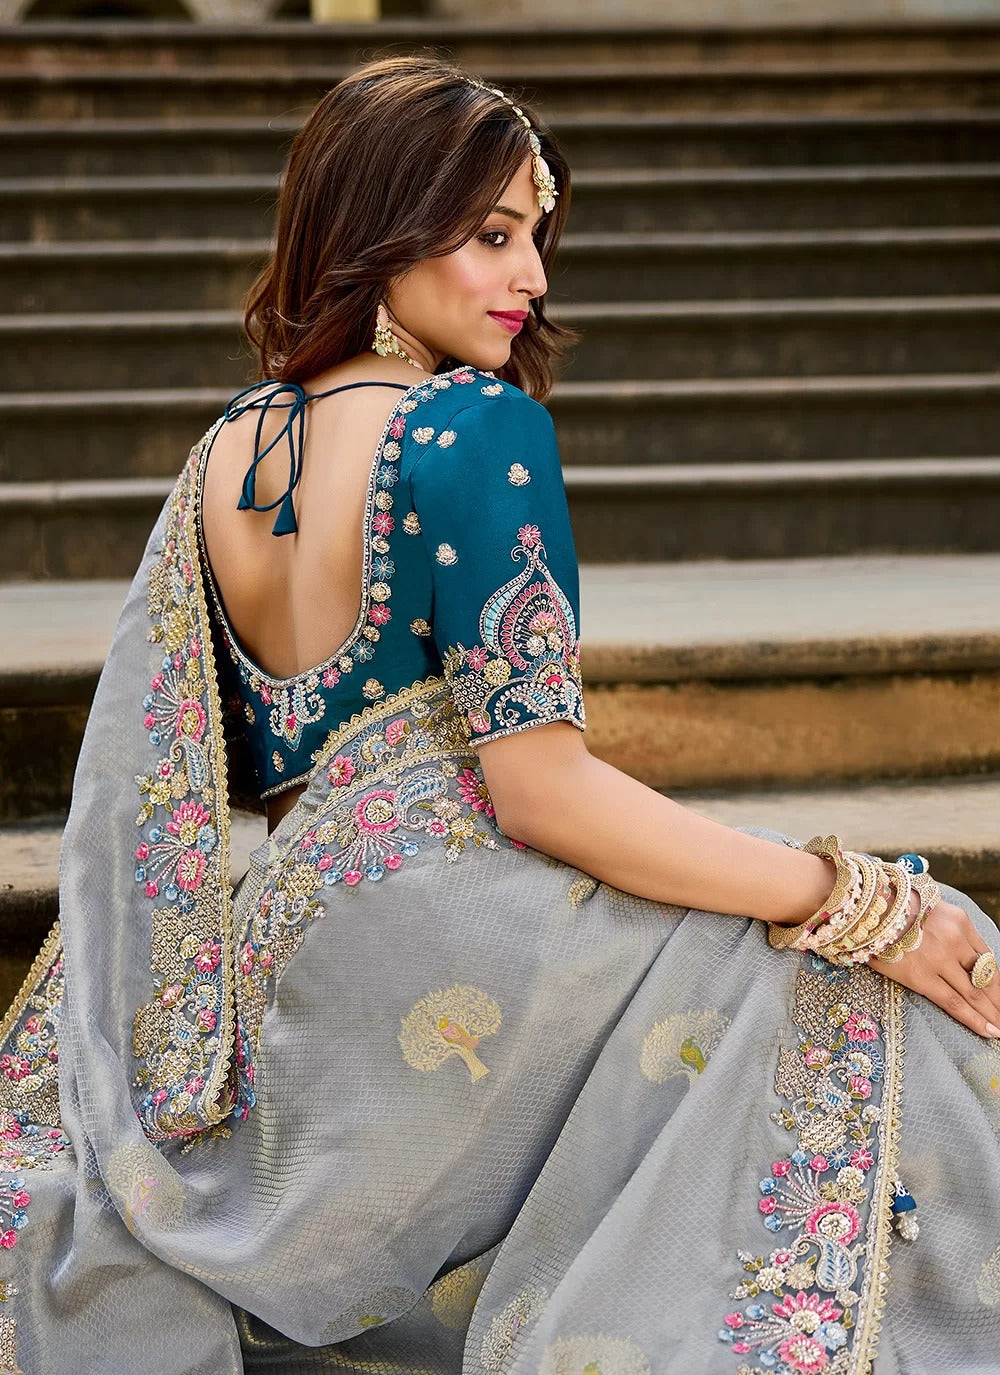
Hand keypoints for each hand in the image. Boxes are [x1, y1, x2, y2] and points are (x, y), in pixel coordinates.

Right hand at [870, 890, 999, 1038]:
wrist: (862, 906)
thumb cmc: (890, 906)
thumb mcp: (928, 906)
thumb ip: (944, 926)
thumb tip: (952, 951)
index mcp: (960, 921)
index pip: (987, 957)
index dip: (996, 980)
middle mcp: (955, 940)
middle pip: (986, 977)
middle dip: (998, 1001)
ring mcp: (940, 960)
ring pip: (975, 993)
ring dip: (991, 1014)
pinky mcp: (921, 977)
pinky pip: (953, 1002)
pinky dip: (973, 1019)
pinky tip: (987, 1030)